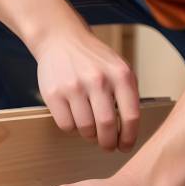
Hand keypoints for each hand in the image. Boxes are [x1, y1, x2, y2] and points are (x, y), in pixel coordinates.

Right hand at [34, 29, 138, 150]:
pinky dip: (72, 128)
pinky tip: (74, 118)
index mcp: (120, 74)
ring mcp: (73, 86)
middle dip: (108, 143)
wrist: (61, 39)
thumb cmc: (93, 59)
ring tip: (90, 130)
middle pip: (107, 126)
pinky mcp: (53, 93)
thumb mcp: (118, 68)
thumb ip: (126, 94)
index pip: (131, 116)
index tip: (125, 147)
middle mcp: (98, 80)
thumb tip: (128, 132)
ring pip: (85, 128)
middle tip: (107, 147)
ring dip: (89, 136)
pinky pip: (66, 125)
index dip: (129, 137)